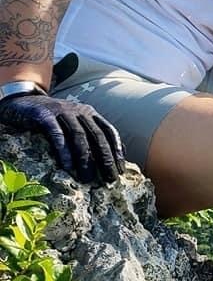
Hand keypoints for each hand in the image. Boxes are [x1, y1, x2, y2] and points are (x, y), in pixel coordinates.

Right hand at [0, 93, 124, 183]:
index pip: (109, 131)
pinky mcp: (44, 116)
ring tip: (87, 178)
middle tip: (110, 178)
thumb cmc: (53, 118)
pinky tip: (67, 166)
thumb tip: (115, 154)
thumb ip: (91, 134)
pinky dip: (64, 151)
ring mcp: (62, 111)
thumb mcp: (75, 123)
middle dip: (106, 159)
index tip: (121, 169)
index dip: (116, 150)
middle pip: (97, 136)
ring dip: (85, 159)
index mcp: (90, 113)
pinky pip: (57, 135)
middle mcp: (80, 111)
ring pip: (79, 137)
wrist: (23, 101)